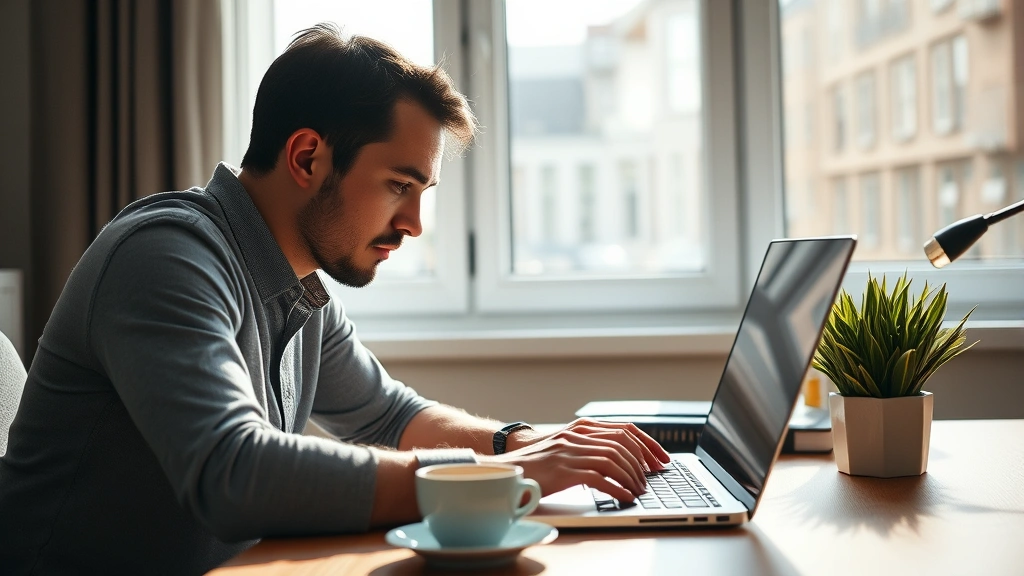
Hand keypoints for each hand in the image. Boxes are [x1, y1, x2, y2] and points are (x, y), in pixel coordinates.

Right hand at [486, 419, 670, 503]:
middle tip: (653, 477)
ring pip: (613, 460)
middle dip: (644, 462)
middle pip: (623, 443)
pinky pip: (599, 478)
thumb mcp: (566, 448)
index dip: (647, 444)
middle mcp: (577, 436)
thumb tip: (620, 460)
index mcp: (581, 428)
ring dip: (632, 477)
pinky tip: (624, 496)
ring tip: (639, 490)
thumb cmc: (537, 462)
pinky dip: (617, 488)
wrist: (506, 467)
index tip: (660, 459)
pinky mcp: (563, 470)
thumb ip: (589, 448)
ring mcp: (570, 452)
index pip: (624, 430)